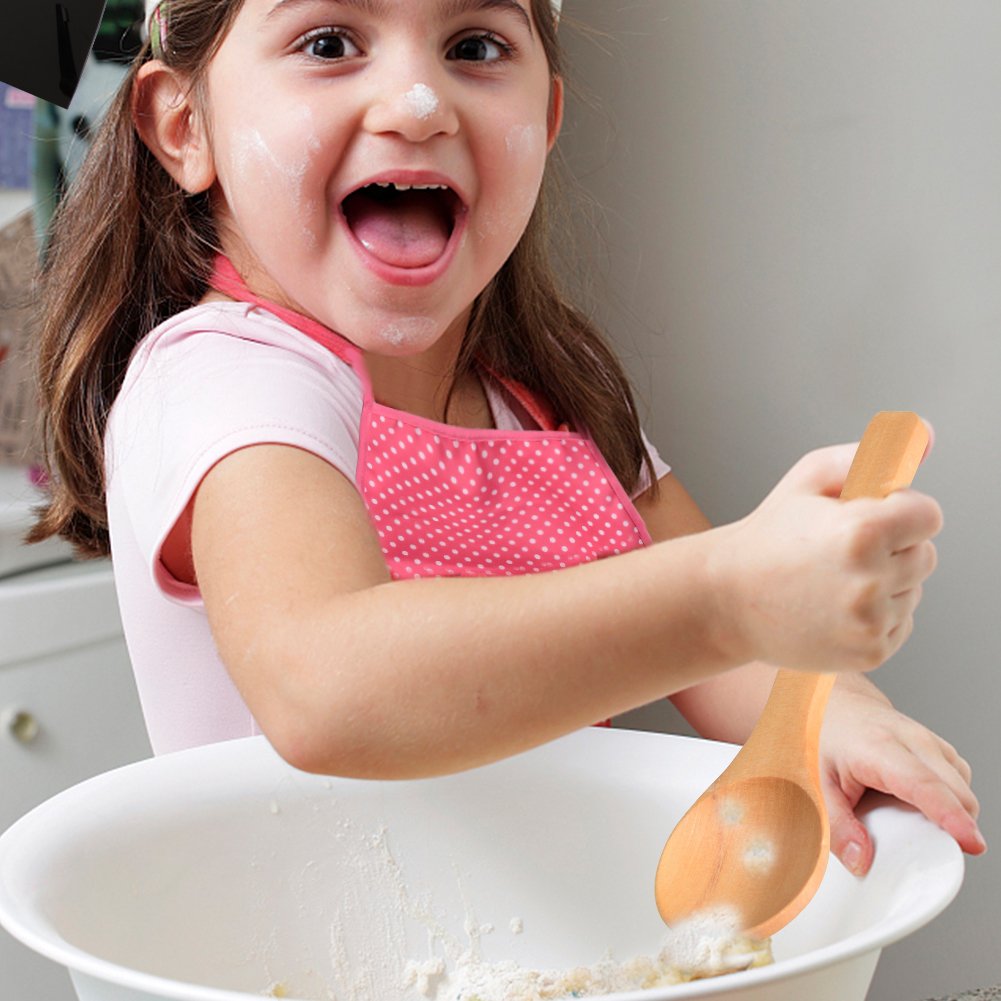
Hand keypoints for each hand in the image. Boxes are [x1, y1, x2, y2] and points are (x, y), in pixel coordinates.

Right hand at [711, 443, 942, 672]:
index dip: (898, 512)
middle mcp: (871, 581)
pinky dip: (876, 615)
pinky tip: (834, 607)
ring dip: (886, 582)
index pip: (928, 515)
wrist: (726, 598)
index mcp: (861, 532)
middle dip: (893, 547)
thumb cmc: (770, 534)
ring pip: (912, 590)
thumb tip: (928, 435)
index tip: (865, 517)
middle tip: (840, 550)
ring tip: (832, 580)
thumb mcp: (810, 478)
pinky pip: (900, 624)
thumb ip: (873, 455)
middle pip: (925, 555)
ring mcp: (870, 622)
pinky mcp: (870, 653)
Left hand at [820, 675, 985, 874]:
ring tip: (918, 826)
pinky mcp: (937, 747)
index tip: (970, 843)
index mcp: (880, 748)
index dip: (952, 817)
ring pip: (962, 786)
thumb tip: (861, 861)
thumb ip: (837, 826)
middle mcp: (912, 740)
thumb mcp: (817, 784)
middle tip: (930, 851)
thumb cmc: (824, 736)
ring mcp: (929, 740)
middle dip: (957, 826)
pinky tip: (922, 807)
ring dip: (953, 813)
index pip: (926, 785)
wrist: (832, 702)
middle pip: (956, 791)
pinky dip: (950, 800)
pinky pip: (957, 780)